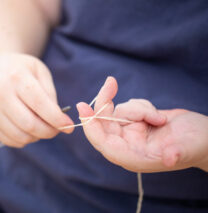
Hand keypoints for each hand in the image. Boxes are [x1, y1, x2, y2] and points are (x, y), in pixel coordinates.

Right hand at [0, 53, 73, 147]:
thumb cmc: (20, 70)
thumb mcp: (39, 71)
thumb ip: (50, 94)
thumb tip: (59, 119)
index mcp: (17, 78)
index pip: (40, 104)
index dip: (57, 119)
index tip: (69, 126)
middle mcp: (1, 95)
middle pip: (30, 124)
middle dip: (50, 131)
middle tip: (58, 129)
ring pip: (20, 136)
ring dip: (37, 137)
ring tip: (42, 127)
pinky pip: (10, 141)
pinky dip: (24, 140)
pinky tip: (28, 129)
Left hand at [77, 77, 207, 171]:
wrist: (203, 136)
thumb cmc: (198, 145)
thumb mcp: (190, 148)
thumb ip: (178, 153)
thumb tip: (170, 158)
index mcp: (134, 158)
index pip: (104, 144)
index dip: (92, 128)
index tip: (84, 110)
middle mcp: (127, 146)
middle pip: (103, 123)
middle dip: (105, 103)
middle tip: (111, 83)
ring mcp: (130, 133)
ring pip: (117, 112)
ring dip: (137, 108)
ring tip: (159, 118)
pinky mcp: (134, 121)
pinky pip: (127, 107)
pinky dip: (141, 106)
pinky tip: (158, 116)